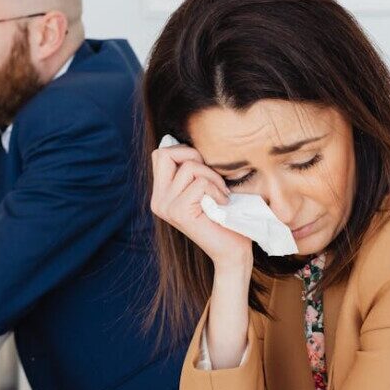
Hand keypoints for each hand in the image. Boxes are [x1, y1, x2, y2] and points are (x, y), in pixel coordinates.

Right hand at [151, 143, 252, 272]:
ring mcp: (166, 207)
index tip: (203, 169)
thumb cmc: (222, 215)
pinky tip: (222, 204)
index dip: (184, 152)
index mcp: (161, 193)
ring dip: (213, 178)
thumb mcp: (202, 187)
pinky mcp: (179, 212)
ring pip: (189, 167)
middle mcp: (158, 200)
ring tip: (221, 195)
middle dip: (194, 157)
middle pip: (166, 153)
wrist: (231, 251)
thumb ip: (189, 168)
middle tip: (212, 178)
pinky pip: (200, 183)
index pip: (161, 153)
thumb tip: (175, 138)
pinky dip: (217, 190)